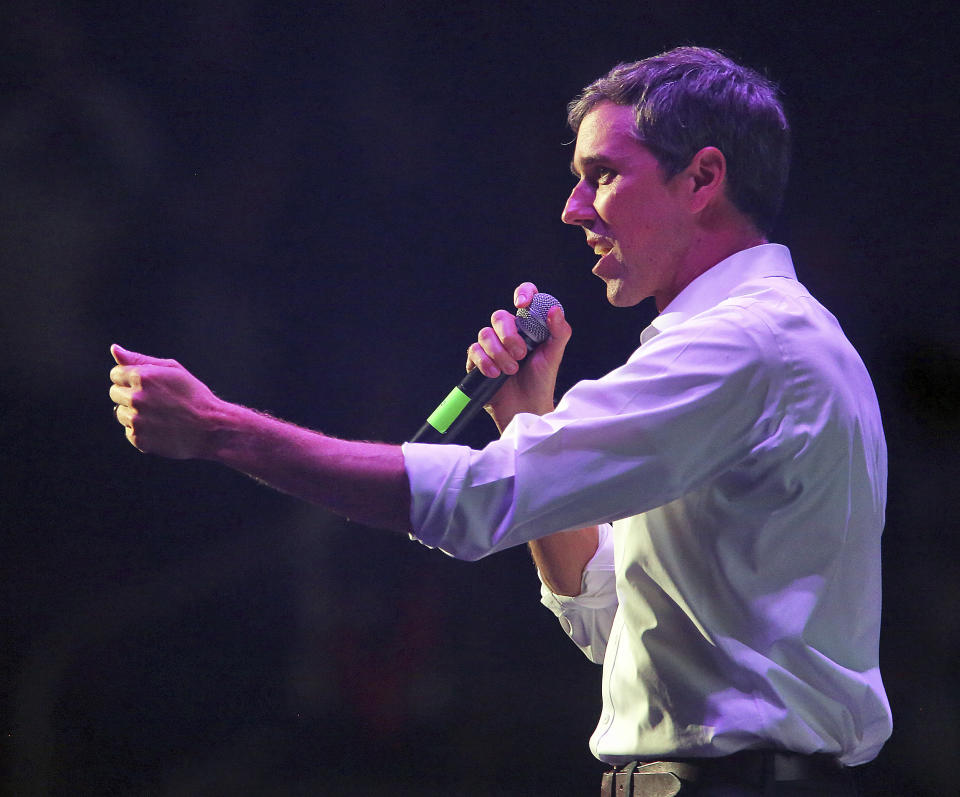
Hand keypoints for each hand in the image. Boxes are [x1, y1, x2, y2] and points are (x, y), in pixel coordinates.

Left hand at [109, 344, 222, 458]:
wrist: (211, 428)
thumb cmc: (195, 396)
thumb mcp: (172, 369)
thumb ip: (140, 359)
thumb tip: (115, 349)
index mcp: (142, 377)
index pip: (116, 374)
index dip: (130, 378)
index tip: (147, 384)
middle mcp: (136, 398)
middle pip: (114, 393)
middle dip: (130, 394)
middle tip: (155, 400)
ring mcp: (136, 420)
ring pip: (121, 413)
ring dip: (134, 413)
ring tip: (159, 415)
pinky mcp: (138, 439)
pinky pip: (130, 432)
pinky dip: (142, 431)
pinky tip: (160, 428)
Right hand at [466, 283, 571, 429]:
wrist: (526, 408)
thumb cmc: (541, 381)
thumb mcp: (554, 355)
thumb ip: (559, 331)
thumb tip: (555, 309)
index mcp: (527, 326)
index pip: (524, 297)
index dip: (522, 293)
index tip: (522, 304)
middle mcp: (508, 332)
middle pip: (499, 316)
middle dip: (509, 335)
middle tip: (521, 354)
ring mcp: (491, 346)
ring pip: (485, 333)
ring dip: (499, 353)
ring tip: (511, 370)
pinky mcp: (477, 361)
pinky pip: (474, 350)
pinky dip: (485, 361)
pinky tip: (495, 374)